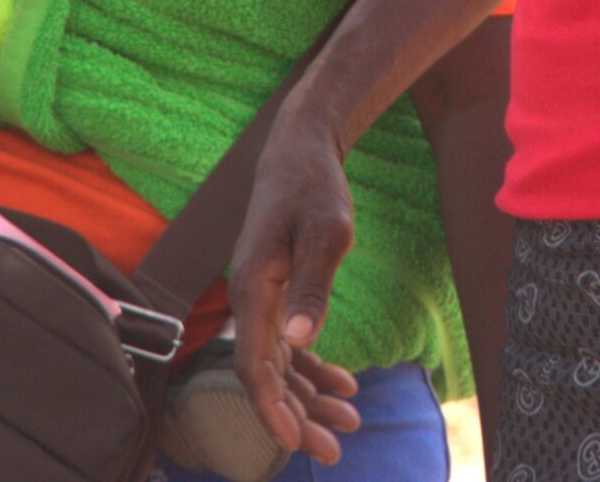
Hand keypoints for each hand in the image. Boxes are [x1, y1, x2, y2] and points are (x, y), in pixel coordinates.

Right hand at [230, 107, 361, 455]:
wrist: (301, 149)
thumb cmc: (313, 185)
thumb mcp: (325, 231)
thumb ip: (312, 284)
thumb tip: (301, 340)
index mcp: (253, 289)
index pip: (254, 366)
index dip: (271, 410)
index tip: (294, 444)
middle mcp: (250, 300)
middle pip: (267, 376)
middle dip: (297, 417)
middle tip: (333, 451)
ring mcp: (262, 298)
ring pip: (279, 365)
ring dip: (309, 397)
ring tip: (349, 423)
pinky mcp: (277, 292)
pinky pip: (289, 344)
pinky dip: (312, 368)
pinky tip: (342, 385)